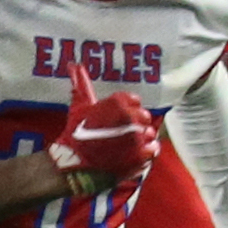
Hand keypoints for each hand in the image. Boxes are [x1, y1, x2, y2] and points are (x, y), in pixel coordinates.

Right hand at [51, 61, 158, 195]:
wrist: (76, 164)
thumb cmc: (77, 134)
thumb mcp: (79, 106)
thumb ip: (81, 84)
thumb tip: (75, 64)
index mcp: (118, 103)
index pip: (135, 100)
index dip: (127, 109)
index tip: (118, 118)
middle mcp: (130, 118)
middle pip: (145, 116)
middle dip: (135, 124)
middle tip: (120, 132)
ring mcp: (138, 137)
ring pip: (150, 133)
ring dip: (140, 138)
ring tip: (124, 145)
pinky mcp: (142, 154)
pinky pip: (153, 149)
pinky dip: (145, 152)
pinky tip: (131, 153)